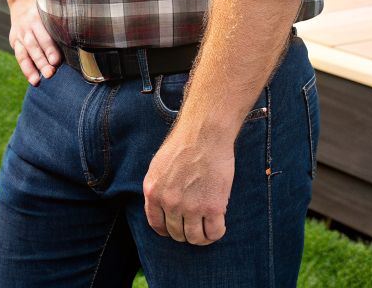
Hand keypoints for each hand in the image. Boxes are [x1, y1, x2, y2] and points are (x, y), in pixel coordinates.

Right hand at [7, 0, 59, 85]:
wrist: (20, 1)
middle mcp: (26, 27)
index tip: (56, 61)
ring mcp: (19, 35)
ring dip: (30, 69)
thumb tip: (78, 41)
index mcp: (37, 18)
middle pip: (34, 47)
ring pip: (23, 53)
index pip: (45, 36)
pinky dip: (25, 68)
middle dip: (41, 62)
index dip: (50, 50)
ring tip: (37, 82)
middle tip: (50, 73)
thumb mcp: (51, 11)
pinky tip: (32, 78)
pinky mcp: (14, 41)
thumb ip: (60, 25)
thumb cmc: (43, 9)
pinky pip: (19, 56)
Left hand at [143, 123, 234, 245]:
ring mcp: (191, 207)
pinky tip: (218, 225)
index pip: (156, 225)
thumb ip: (158, 188)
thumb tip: (163, 207)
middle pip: (177, 234)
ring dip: (201, 238)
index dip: (167, 231)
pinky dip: (216, 234)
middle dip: (185, 233)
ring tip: (206, 229)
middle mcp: (170, 203)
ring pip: (195, 238)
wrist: (205, 134)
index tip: (176, 228)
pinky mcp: (213, 207)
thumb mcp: (158, 166)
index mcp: (153, 192)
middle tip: (194, 225)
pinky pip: (214, 233)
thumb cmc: (183, 145)